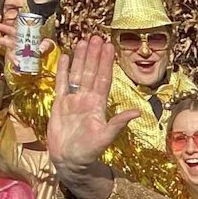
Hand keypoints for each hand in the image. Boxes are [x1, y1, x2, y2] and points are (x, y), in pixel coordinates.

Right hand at [46, 37, 141, 198]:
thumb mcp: (106, 137)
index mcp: (98, 105)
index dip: (107, 63)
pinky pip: (62, 84)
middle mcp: (86, 99)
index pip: (103, 79)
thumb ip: (119, 123)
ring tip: (83, 41)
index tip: (110, 46)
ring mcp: (73, 100)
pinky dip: (64, 71)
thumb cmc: (89, 152)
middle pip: (91, 72)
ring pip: (77, 74)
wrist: (70, 161)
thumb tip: (137, 113)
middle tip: (97, 37)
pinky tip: (66, 57)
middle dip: (94, 55)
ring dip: (81, 58)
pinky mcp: (59, 104)